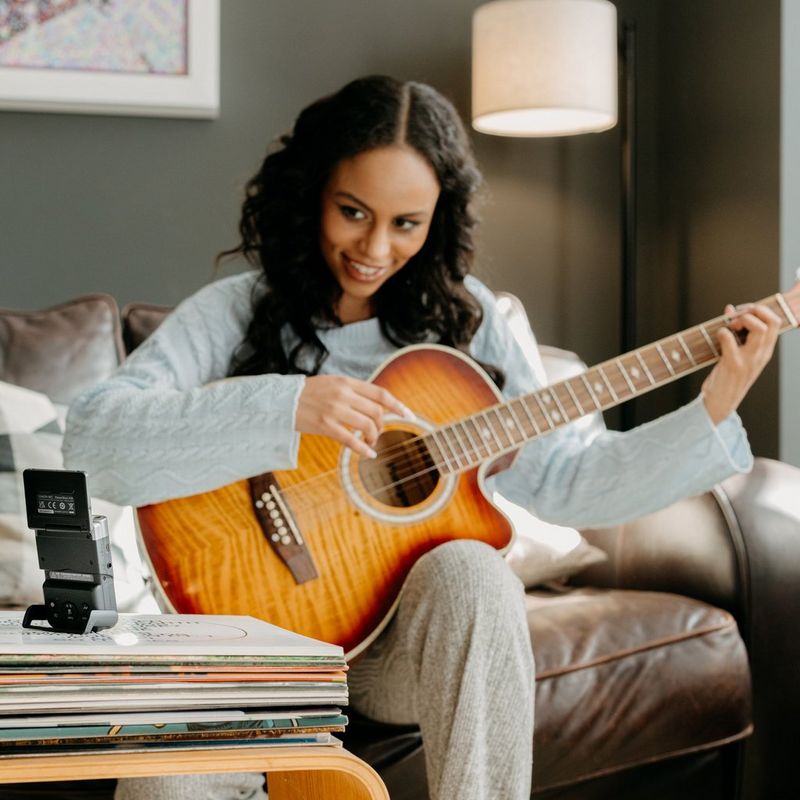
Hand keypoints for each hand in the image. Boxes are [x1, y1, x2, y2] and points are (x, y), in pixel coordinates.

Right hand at [295, 375, 412, 457]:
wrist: (281, 400)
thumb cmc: (308, 393)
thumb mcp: (332, 383)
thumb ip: (353, 391)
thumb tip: (376, 404)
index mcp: (347, 382)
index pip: (380, 393)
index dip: (398, 405)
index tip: (409, 415)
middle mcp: (343, 394)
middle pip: (377, 412)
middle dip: (382, 425)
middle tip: (376, 433)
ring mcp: (334, 410)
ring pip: (367, 426)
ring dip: (373, 437)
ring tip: (370, 442)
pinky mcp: (325, 425)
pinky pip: (351, 440)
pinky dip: (364, 449)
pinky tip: (369, 454)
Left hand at [701, 303, 781, 424]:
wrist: (720, 402)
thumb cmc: (728, 376)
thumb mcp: (738, 352)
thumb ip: (737, 331)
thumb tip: (729, 308)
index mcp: (765, 351)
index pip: (776, 322)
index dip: (761, 310)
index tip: (743, 311)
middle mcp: (761, 354)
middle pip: (772, 321)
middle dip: (754, 310)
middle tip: (737, 316)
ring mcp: (749, 360)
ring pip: (759, 329)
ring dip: (742, 319)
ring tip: (730, 325)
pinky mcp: (733, 364)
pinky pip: (730, 340)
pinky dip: (722, 332)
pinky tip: (718, 336)